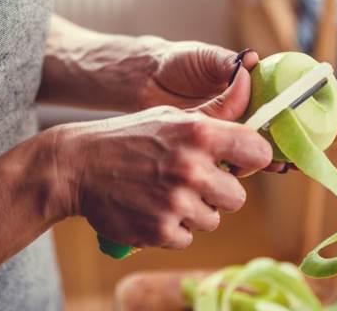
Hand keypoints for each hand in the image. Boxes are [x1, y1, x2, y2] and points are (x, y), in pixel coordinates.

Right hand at [50, 70, 271, 248]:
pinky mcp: (160, 231)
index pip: (258, 152)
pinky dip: (172, 228)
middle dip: (218, 192)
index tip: (238, 162)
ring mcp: (176, 203)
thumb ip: (214, 118)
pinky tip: (150, 208)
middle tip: (191, 181)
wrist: (78, 165)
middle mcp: (192, 168)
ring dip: (193, 212)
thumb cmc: (129, 137)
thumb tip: (249, 98)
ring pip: (212, 220)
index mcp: (199, 133)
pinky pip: (187, 238)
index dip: (251, 159)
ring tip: (164, 193)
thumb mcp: (170, 116)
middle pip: (237, 197)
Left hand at [140, 41, 336, 172]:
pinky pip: (240, 156)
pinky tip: (272, 167)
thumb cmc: (176, 62)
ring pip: (266, 142)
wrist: (144, 81)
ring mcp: (232, 127)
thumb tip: (252, 60)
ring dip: (288, 152)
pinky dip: (256, 163)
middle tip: (333, 140)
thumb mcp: (203, 58)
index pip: (288, 94)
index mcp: (249, 84)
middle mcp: (246, 107)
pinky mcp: (215, 144)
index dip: (314, 104)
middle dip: (311, 133)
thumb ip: (227, 64)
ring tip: (303, 158)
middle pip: (285, 123)